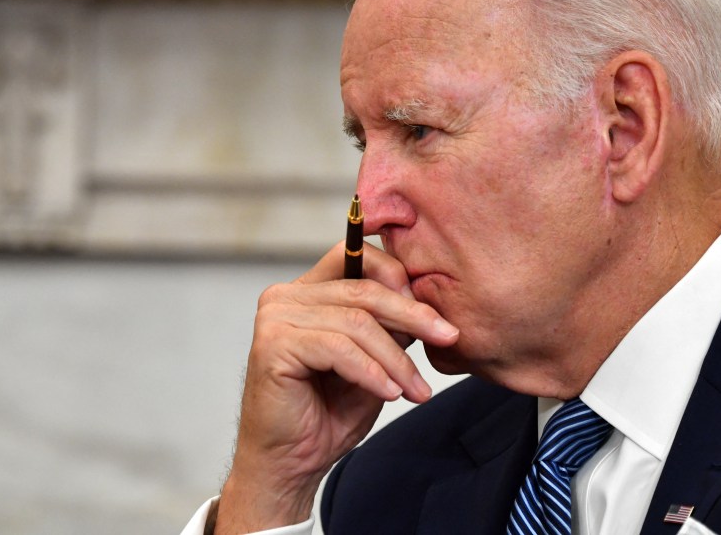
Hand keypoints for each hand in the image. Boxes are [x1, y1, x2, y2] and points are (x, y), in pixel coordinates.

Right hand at [215, 242, 459, 532]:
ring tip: (416, 389)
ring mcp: (275, 317)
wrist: (289, 464)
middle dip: (412, 316)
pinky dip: (371, 372)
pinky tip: (390, 394)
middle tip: (447, 338)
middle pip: (362, 290)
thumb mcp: (371, 361)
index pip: (354, 257)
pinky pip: (339, 349)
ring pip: (356, 322)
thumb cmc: (325, 414)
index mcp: (306, 291)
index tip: (435, 316)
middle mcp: (285, 296)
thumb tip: (425, 306)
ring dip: (395, 359)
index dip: (397, 277)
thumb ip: (387, 328)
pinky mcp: (273, 344)